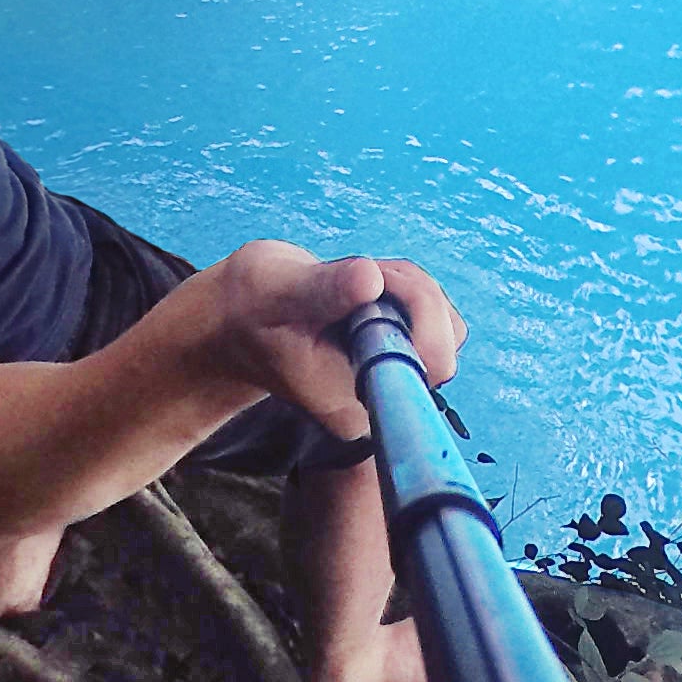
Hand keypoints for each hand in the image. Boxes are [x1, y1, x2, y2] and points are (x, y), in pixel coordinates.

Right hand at [203, 241, 465, 440]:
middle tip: (356, 277)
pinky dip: (404, 284)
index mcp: (356, 405)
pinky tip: (361, 284)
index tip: (372, 290)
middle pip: (443, 341)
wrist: (238, 320)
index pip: (426, 367)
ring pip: (442, 320)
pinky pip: (431, 312)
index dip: (416, 316)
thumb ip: (323, 291)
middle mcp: (381, 399)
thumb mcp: (277, 294)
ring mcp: (392, 376)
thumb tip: (370, 279)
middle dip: (408, 292)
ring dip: (404, 284)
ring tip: (350, 280)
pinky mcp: (398, 351)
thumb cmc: (250, 311)